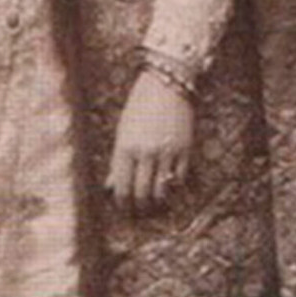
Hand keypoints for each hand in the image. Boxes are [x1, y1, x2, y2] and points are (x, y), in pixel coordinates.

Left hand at [105, 68, 195, 215]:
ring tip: (154, 205)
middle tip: (139, 212)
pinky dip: (174, 189)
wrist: (168, 84)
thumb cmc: (140, 105)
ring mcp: (167, 153)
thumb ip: (118, 161)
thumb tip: (111, 186)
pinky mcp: (185, 151)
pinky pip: (179, 180)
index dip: (122, 204)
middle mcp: (145, 153)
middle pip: (141, 194)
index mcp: (125, 148)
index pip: (122, 188)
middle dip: (139, 208)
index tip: (123, 209)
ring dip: (157, 203)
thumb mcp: (123, 130)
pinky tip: (170, 190)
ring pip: (161, 191)